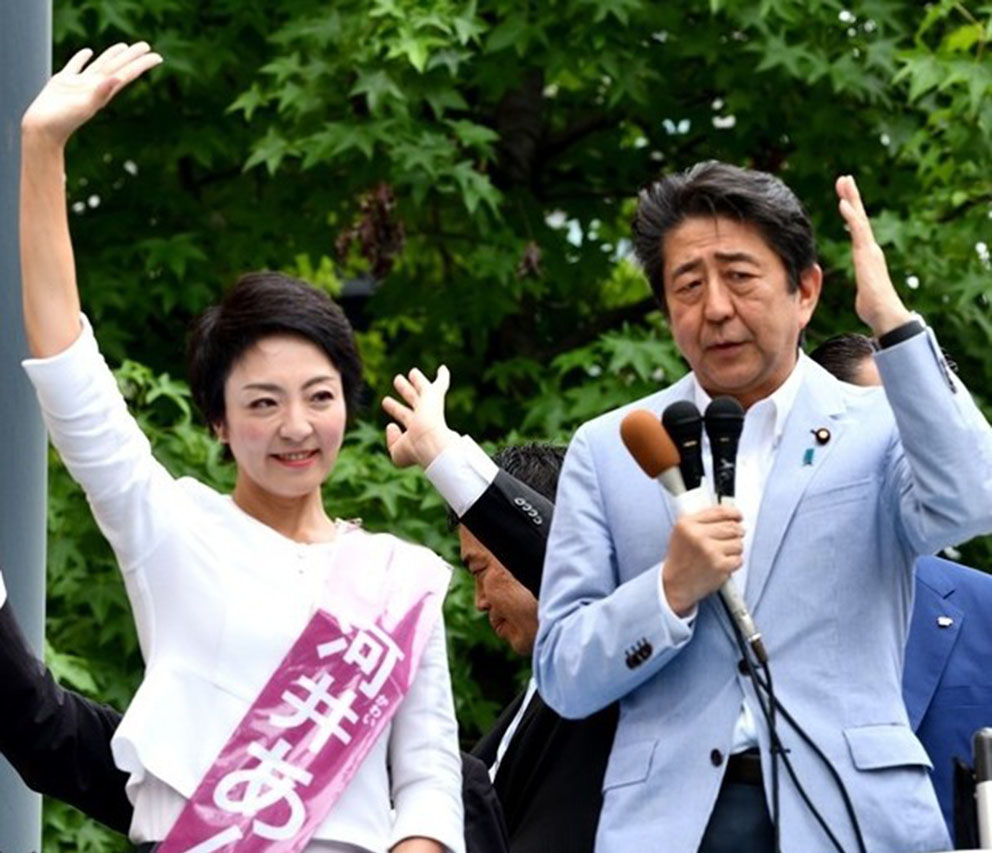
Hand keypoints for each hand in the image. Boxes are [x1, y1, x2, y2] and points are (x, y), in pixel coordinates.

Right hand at [21, 43, 161, 146]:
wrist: (44, 129)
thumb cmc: (64, 121)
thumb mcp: (85, 105)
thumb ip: (101, 91)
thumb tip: (119, 78)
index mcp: (102, 91)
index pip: (127, 73)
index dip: (141, 65)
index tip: (157, 57)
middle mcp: (94, 86)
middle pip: (117, 67)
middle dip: (132, 56)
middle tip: (146, 46)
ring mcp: (79, 84)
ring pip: (99, 65)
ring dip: (112, 56)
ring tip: (124, 47)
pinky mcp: (63, 82)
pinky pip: (75, 66)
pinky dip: (82, 58)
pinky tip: (87, 52)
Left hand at [382, 366, 458, 468]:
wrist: (430, 443)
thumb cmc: (415, 450)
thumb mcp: (398, 452)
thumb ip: (392, 441)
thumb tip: (391, 425)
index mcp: (415, 429)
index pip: (404, 416)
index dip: (395, 409)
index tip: (386, 402)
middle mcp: (423, 417)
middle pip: (412, 399)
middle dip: (405, 390)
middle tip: (397, 380)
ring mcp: (429, 407)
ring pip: (422, 389)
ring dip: (417, 380)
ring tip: (412, 372)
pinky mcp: (435, 397)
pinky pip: (440, 384)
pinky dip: (443, 377)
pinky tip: (443, 369)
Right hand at [662, 505, 743, 616]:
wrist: (675, 584)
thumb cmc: (680, 559)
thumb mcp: (682, 533)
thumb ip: (703, 521)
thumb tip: (733, 517)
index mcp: (687, 524)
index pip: (719, 511)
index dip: (733, 513)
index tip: (738, 516)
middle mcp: (697, 535)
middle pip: (732, 527)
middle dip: (737, 532)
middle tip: (736, 535)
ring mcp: (709, 551)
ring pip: (738, 543)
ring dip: (735, 549)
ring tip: (722, 553)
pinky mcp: (719, 566)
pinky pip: (739, 559)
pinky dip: (734, 562)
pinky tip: (722, 563)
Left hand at [836, 175, 912, 336]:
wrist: (884, 315)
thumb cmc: (873, 308)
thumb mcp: (863, 291)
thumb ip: (863, 285)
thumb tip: (864, 294)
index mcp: (866, 255)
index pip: (857, 228)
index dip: (851, 211)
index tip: (843, 196)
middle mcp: (870, 248)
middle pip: (859, 217)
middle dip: (851, 196)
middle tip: (844, 178)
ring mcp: (869, 249)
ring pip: (859, 218)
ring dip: (851, 198)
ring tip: (844, 181)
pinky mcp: (867, 254)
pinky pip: (858, 230)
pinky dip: (851, 215)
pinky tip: (843, 202)